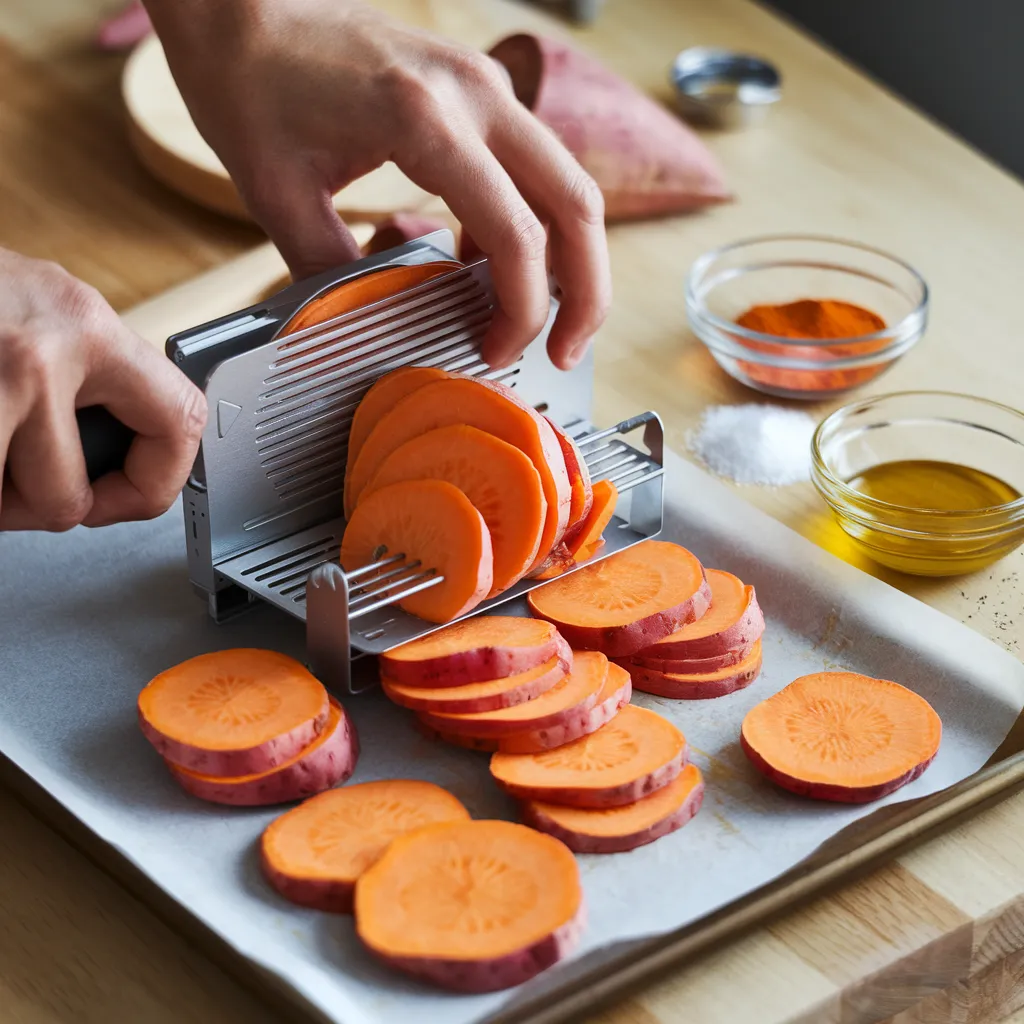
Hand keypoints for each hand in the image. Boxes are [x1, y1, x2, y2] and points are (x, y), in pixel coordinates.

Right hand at [0, 249, 205, 530]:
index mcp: (84, 324)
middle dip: (34, 503)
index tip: (127, 494)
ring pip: (5, 507)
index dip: (155, 481)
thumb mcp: (39, 312)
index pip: (179, 422)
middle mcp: (42, 351)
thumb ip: (87, 374)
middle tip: (13, 474)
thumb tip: (129, 453)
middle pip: (67, 499)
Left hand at [144, 0, 610, 369]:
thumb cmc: (253, 84)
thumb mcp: (278, 194)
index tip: (497, 352)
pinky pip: (535, 170)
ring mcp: (486, 89)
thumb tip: (374, 332)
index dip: (520, 308)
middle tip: (565, 352)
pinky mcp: (481, 95)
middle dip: (585, 292)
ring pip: (569, 186)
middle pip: (576, 205)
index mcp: (425, 119)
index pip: (515, 232)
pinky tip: (490, 267)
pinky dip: (533, 227)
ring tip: (539, 322)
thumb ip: (333, 273)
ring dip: (570, 261)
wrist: (244, 8)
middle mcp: (476, 95)